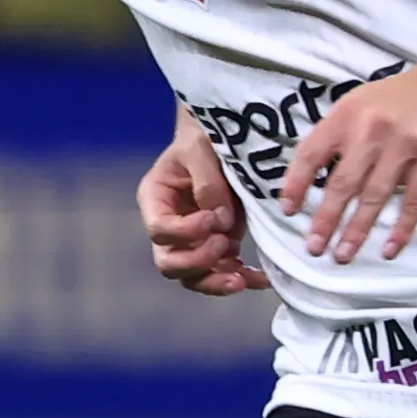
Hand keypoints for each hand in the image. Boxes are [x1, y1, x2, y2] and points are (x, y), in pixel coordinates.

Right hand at [138, 117, 262, 296]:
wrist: (222, 138)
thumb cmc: (203, 136)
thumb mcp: (200, 148)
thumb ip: (207, 182)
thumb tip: (220, 220)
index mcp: (155, 200)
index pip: (160, 229)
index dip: (184, 232)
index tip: (212, 219)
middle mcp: (170, 226)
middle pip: (170, 262)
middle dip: (197, 262)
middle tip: (224, 244)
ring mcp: (193, 240)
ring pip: (194, 277)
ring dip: (217, 281)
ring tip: (242, 277)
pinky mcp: (218, 245)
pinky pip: (224, 273)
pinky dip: (243, 279)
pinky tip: (261, 279)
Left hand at [279, 62, 416, 265]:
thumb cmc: (399, 99)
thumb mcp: (360, 103)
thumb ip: (337, 136)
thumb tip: (309, 179)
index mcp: (347, 115)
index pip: (311, 152)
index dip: (296, 183)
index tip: (288, 210)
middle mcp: (372, 130)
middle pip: (342, 183)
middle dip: (325, 219)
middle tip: (313, 247)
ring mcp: (405, 146)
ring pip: (375, 197)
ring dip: (356, 231)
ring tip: (342, 255)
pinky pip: (413, 202)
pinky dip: (401, 229)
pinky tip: (388, 249)